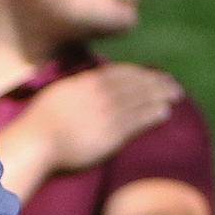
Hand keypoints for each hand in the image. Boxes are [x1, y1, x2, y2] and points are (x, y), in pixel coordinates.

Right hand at [19, 63, 179, 174]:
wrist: (38, 142)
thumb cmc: (40, 122)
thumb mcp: (57, 94)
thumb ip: (76, 87)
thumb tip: (86, 82)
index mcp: (85, 83)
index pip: (118, 73)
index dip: (138, 72)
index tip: (150, 73)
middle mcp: (99, 94)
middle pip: (134, 83)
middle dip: (155, 81)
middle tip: (172, 83)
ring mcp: (106, 113)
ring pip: (140, 99)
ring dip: (160, 95)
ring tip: (176, 94)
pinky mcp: (112, 133)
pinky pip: (138, 120)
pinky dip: (153, 113)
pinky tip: (165, 112)